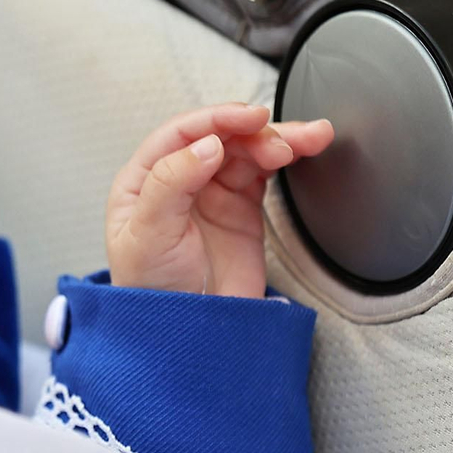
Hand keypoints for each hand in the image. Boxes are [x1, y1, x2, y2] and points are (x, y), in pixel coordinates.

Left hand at [107, 103, 333, 297]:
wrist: (186, 334)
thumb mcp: (149, 236)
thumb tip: (208, 144)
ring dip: (278, 139)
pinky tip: (306, 146)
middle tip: (284, 140)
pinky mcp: (241, 208)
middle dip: (254, 131)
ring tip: (310, 138)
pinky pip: (263, 171)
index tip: (249, 118)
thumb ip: (172, 184)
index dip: (216, 120)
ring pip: (246, 151)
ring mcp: (211, 193)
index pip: (179, 136)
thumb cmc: (151, 288)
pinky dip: (286, 157)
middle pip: (219, 138)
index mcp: (142, 181)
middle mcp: (176, 180)